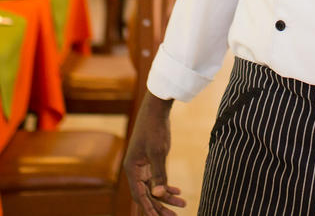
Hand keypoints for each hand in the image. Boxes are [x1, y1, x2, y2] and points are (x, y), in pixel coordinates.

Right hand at [124, 94, 186, 214]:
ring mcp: (142, 165)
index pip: (139, 195)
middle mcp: (135, 169)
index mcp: (132, 169)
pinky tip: (177, 191)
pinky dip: (166, 186)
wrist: (156, 109)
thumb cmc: (156, 129)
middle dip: (160, 206)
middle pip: (146, 194)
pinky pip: (157, 179)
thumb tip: (158, 195)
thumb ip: (159, 174)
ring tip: (182, 204)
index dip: (149, 209)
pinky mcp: (150, 161)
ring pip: (153, 187)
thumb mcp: (159, 152)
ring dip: (166, 197)